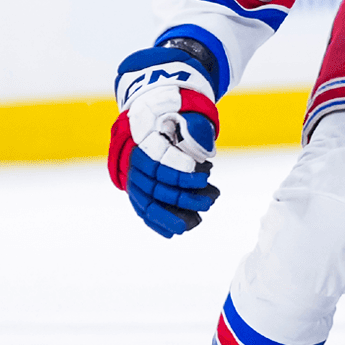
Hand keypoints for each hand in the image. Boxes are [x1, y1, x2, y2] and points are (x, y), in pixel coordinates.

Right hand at [109, 46, 220, 237]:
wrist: (151, 114)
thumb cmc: (172, 113)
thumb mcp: (185, 113)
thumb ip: (195, 128)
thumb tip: (205, 152)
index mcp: (143, 142)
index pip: (161, 165)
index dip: (183, 174)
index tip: (206, 177)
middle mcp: (133, 163)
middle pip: (155, 188)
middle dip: (184, 198)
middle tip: (211, 201)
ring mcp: (133, 177)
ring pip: (147, 203)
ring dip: (171, 216)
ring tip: (196, 221)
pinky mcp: (136, 188)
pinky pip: (142, 209)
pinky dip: (157, 222)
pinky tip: (174, 232)